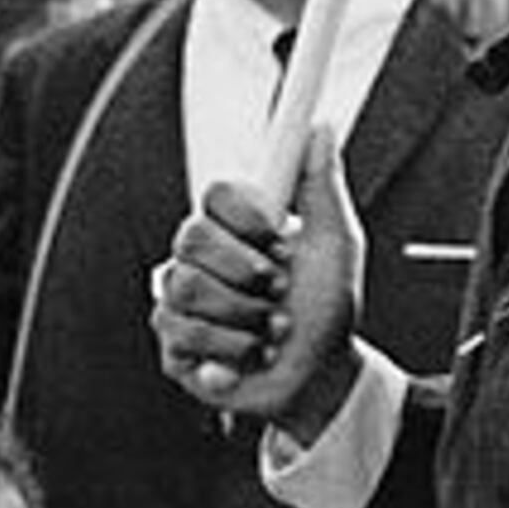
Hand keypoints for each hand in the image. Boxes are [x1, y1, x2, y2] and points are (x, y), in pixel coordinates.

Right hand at [151, 128, 363, 434]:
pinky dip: (230, 351)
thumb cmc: (326, 312)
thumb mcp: (334, 245)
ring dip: (244, 316)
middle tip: (277, 289)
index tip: (278, 237)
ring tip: (270, 330)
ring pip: (187, 289)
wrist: (319, 379)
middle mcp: (203, 261)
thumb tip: (320, 129)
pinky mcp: (174, 347)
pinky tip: (247, 357)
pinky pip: (183, 334)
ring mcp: (183, 303)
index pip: (215, 195)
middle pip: (191, 238)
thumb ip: (321, 186)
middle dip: (247, 271)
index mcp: (236, 230)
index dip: (244, 215)